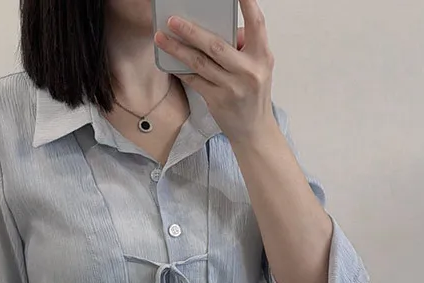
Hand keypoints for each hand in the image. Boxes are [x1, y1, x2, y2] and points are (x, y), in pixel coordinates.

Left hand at [153, 0, 276, 145]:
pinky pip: (195, 80)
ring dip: (178, 49)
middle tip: (173, 20)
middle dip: (192, 31)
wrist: (254, 130)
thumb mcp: (258, 66)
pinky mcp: (218, 100)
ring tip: (161, 38)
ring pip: (200, 63)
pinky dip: (182, 69)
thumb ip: (243, 46)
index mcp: (262, 56)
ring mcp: (232, 87)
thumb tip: (217, 29)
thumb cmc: (253, 93)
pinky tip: (169, 60)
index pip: (256, 23)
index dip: (247, 4)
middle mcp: (249, 70)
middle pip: (216, 45)